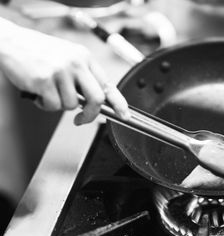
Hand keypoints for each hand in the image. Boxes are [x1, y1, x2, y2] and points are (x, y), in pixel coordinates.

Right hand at [0, 19, 129, 124]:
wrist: (11, 42)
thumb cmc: (39, 52)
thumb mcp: (68, 57)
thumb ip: (83, 76)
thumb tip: (95, 101)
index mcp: (85, 58)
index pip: (108, 84)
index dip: (119, 102)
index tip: (125, 115)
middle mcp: (76, 63)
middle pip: (96, 99)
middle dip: (90, 115)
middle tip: (81, 119)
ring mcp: (61, 71)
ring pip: (71, 105)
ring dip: (59, 105)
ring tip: (48, 91)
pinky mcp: (44, 80)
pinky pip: (53, 106)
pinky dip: (45, 105)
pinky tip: (38, 92)